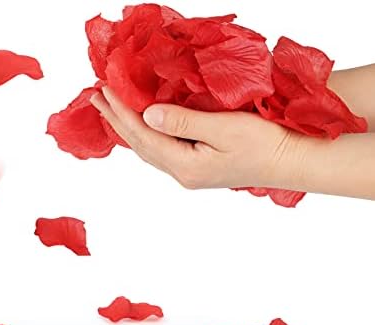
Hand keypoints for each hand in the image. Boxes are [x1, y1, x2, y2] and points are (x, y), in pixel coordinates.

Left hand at [90, 87, 308, 189]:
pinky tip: (141, 127)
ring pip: (149, 149)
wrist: (289, 161)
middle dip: (116, 121)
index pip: (144, 136)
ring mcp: (189, 173)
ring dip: (128, 129)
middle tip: (96, 99)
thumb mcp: (223, 129)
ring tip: (111, 110)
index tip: (104, 91)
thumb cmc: (264, 143)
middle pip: (141, 145)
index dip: (122, 113)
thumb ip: (182, 122)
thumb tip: (147, 115)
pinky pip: (160, 150)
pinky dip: (145, 136)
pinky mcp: (197, 168)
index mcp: (185, 165)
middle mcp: (182, 173)